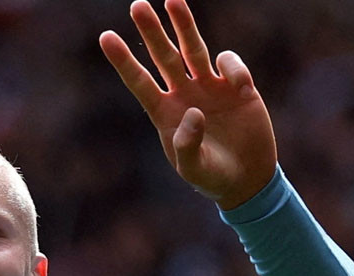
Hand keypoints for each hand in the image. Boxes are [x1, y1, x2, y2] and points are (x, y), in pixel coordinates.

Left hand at [100, 0, 276, 208]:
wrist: (247, 179)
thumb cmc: (213, 178)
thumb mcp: (194, 170)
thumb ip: (188, 145)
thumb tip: (193, 111)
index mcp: (165, 114)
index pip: (139, 82)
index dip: (123, 60)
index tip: (106, 37)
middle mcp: (184, 95)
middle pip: (163, 56)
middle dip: (151, 31)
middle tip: (137, 6)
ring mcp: (209, 88)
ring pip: (192, 48)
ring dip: (183, 24)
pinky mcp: (236, 87)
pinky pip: (229, 64)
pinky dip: (234, 68)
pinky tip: (241, 88)